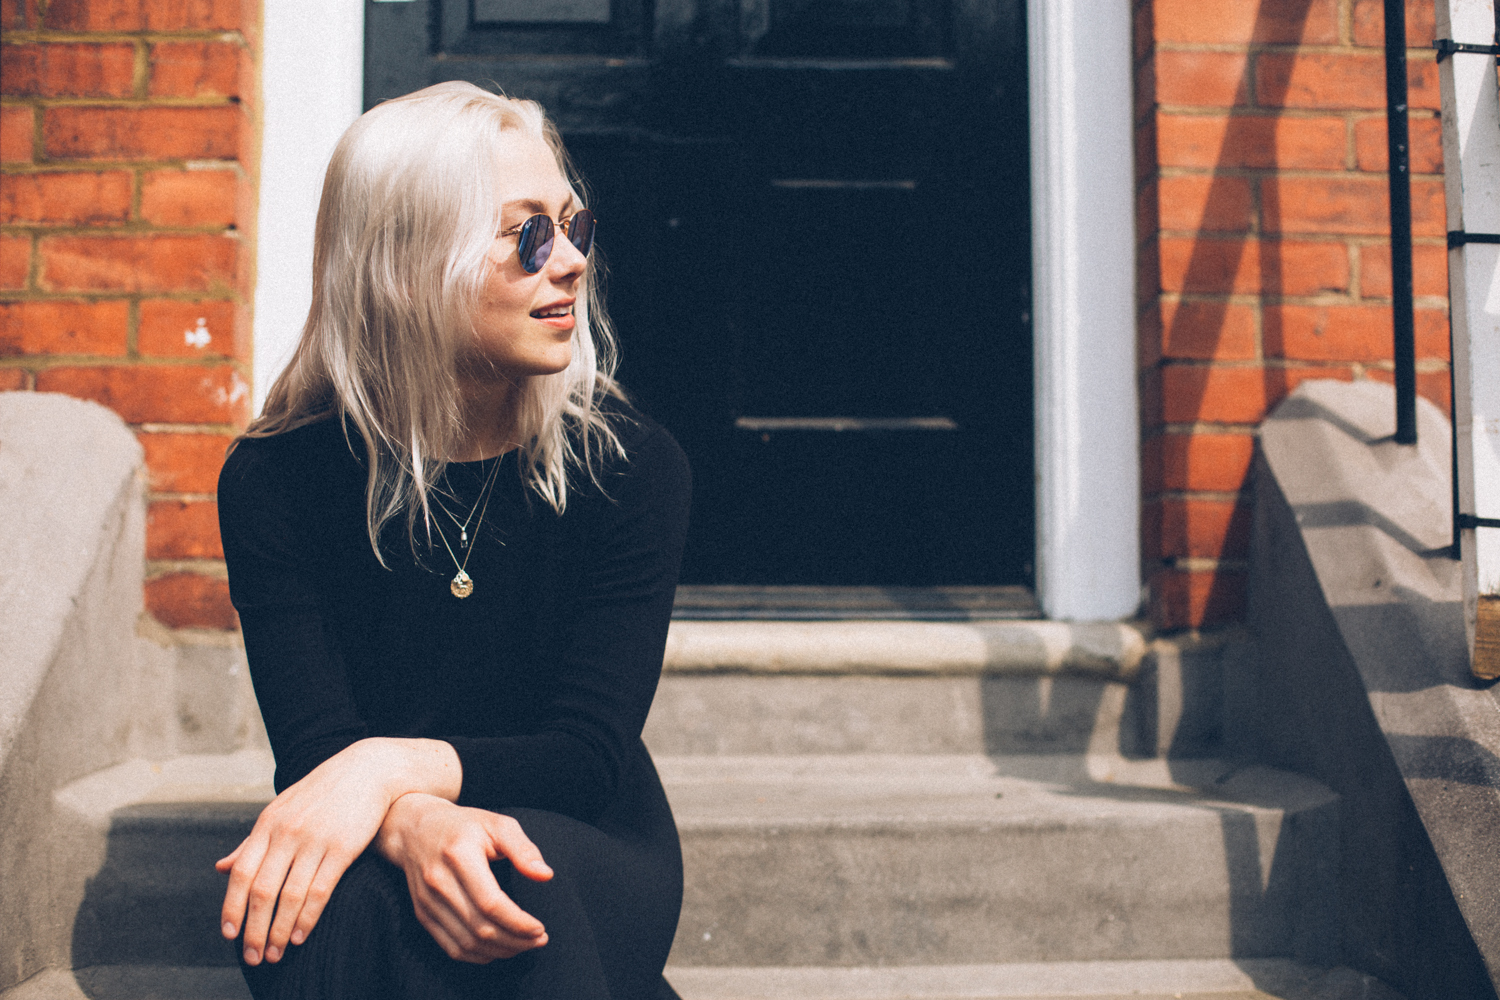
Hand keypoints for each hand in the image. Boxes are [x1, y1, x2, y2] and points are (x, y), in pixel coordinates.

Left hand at [216, 738, 461, 964]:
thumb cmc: (321, 793)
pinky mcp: (342, 847)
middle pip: (262, 891)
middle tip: (253, 957)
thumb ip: (252, 842)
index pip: (241, 873)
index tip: (229, 935)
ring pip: (289, 896)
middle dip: (254, 930)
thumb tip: (220, 868)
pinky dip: (307, 917)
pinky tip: (301, 935)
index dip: (231, 907)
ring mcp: (314, 840)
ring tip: (276, 953)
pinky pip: (320, 890)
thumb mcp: (281, 810)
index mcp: (267, 823)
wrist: (368, 770)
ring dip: (280, 931)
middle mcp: (287, 832)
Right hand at [376, 793, 552, 962]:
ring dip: (500, 950)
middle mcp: (438, 881)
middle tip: (539, 939)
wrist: (415, 830)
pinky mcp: (423, 914)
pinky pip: (451, 947)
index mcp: (459, 856)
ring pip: (466, 942)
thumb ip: (523, 849)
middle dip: (515, 940)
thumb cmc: (465, 826)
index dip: (517, 922)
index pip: (490, 903)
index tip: (540, 928)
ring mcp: (427, 901)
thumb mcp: (497, 824)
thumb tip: (545, 875)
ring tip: (524, 945)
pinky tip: (499, 949)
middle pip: (479, 927)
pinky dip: (478, 955)